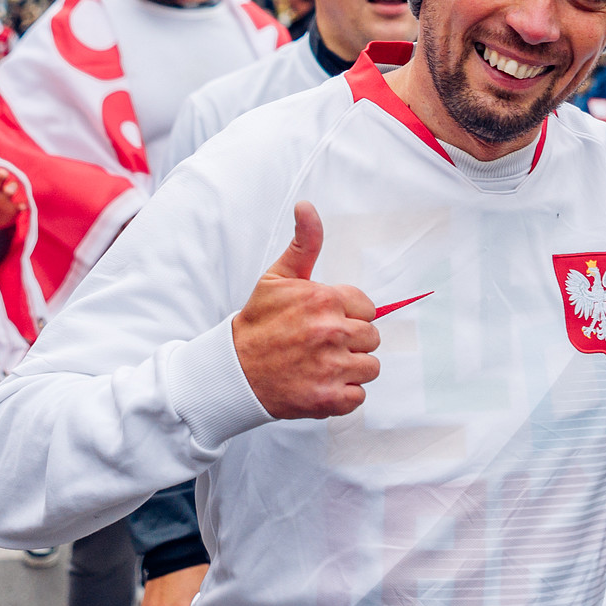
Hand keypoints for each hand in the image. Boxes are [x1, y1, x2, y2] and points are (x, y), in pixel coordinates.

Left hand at [0, 165, 18, 228]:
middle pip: (1, 178)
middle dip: (2, 175)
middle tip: (1, 173)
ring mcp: (6, 198)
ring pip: (11, 189)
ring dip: (11, 188)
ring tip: (9, 191)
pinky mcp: (13, 209)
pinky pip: (19, 206)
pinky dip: (22, 205)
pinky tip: (23, 206)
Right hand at [232, 202, 379, 418]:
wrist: (234, 371)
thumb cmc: (259, 323)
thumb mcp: (278, 277)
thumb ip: (304, 243)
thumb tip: (306, 206)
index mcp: (324, 300)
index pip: (367, 308)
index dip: (349, 315)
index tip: (326, 321)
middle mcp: (331, 332)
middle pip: (372, 337)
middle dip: (351, 341)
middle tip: (321, 344)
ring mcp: (332, 367)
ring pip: (370, 367)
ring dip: (350, 368)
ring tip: (322, 364)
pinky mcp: (329, 398)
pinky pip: (358, 396)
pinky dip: (343, 394)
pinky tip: (320, 383)